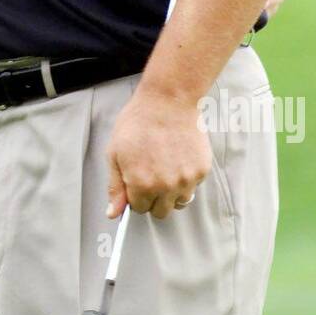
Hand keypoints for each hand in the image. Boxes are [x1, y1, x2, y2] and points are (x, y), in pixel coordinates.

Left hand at [105, 89, 210, 220]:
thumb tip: (113, 214)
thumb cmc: (138, 122)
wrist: (168, 100)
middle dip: (154, 199)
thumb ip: (115, 186)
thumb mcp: (115, 153)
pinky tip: (178, 157)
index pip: (139, 209)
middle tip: (151, 176)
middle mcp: (166, 187)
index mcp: (142, 184)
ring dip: (172, 192)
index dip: (136, 196)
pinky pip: (193, 186)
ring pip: (180, 202)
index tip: (136, 183)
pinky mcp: (202, 171)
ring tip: (166, 167)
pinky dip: (186, 178)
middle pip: (161, 212)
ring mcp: (187, 180)